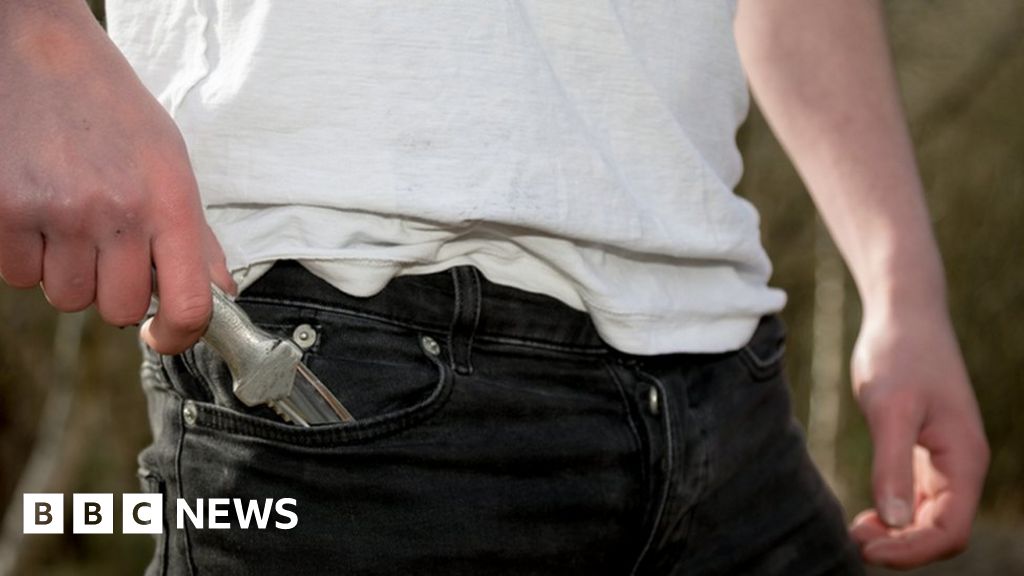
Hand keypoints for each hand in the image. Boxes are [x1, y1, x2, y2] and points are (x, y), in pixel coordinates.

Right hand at [0, 3, 233, 352]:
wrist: (36, 49)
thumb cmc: (110, 107)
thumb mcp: (169, 162)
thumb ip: (195, 235)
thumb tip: (220, 294)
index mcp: (170, 200)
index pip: (190, 304)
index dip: (180, 336)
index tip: (165, 335)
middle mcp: (119, 212)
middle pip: (121, 310)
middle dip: (116, 291)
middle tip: (110, 252)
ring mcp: (60, 214)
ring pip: (67, 297)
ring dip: (69, 273)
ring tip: (70, 221)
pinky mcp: (6, 212)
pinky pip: (19, 275)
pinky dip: (27, 257)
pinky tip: (37, 213)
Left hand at [849, 305, 988, 567]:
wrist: (902, 315)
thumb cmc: (899, 354)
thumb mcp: (890, 409)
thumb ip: (892, 466)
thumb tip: (894, 521)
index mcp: (964, 459)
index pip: (950, 530)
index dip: (911, 551)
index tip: (866, 549)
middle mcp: (960, 465)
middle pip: (940, 531)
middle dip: (902, 546)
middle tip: (854, 541)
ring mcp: (943, 458)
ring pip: (928, 517)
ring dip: (898, 534)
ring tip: (855, 531)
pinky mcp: (922, 449)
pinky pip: (917, 498)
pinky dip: (895, 513)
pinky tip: (867, 514)